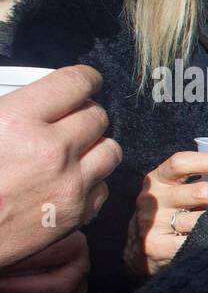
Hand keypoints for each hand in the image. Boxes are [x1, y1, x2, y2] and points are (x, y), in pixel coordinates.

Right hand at [0, 66, 119, 266]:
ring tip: (74, 149)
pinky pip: (103, 186)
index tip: (85, 81)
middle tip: (70, 118)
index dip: (84, 78)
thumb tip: (35, 95)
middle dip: (85, 113)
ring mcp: (70, 184)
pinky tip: (68, 181)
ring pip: (110, 150)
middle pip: (97, 116)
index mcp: (18, 120)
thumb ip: (10, 106)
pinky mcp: (78, 214)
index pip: (75, 83)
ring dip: (95, 146)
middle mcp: (51, 149)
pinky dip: (91, 181)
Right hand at [123, 151, 207, 276]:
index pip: (181, 162)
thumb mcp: (173, 192)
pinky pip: (194, 241)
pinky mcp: (157, 247)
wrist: (139, 250)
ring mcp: (153, 224)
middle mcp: (152, 199)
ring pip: (201, 219)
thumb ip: (197, 180)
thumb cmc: (168, 214)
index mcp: (156, 180)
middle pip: (199, 191)